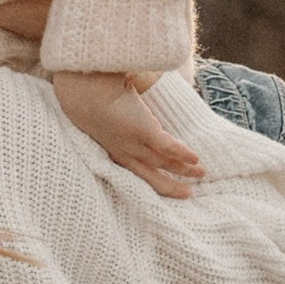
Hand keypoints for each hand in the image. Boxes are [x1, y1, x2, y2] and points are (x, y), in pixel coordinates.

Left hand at [49, 69, 204, 198]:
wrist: (83, 90)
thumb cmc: (87, 95)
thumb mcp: (100, 112)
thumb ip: (117, 113)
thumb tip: (130, 97)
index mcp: (111, 150)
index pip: (134, 170)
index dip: (150, 178)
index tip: (163, 185)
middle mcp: (123, 152)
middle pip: (150, 175)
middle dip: (170, 185)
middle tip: (187, 193)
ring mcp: (133, 144)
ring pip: (163, 163)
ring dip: (184, 169)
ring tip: (201, 173)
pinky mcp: (144, 131)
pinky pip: (168, 147)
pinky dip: (182, 154)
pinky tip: (195, 159)